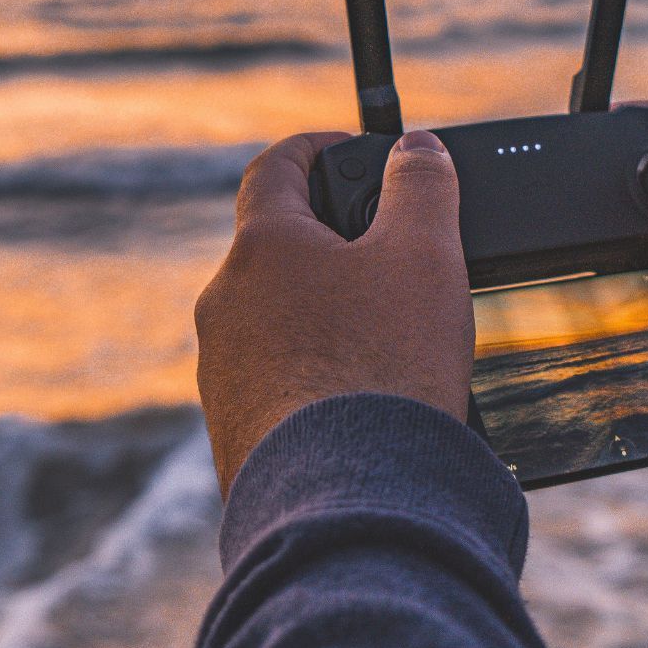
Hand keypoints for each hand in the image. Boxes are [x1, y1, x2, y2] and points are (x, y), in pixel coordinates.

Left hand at [196, 130, 474, 494]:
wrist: (348, 500)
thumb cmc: (383, 368)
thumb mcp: (424, 254)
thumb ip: (422, 186)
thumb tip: (416, 149)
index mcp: (261, 250)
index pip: (275, 168)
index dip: (316, 147)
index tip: (353, 150)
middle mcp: (225, 307)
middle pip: (276, 250)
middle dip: (330, 245)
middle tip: (388, 256)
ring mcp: (222, 375)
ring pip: (274, 322)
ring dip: (321, 317)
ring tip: (384, 341)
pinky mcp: (234, 435)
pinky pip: (275, 386)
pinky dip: (314, 379)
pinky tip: (360, 401)